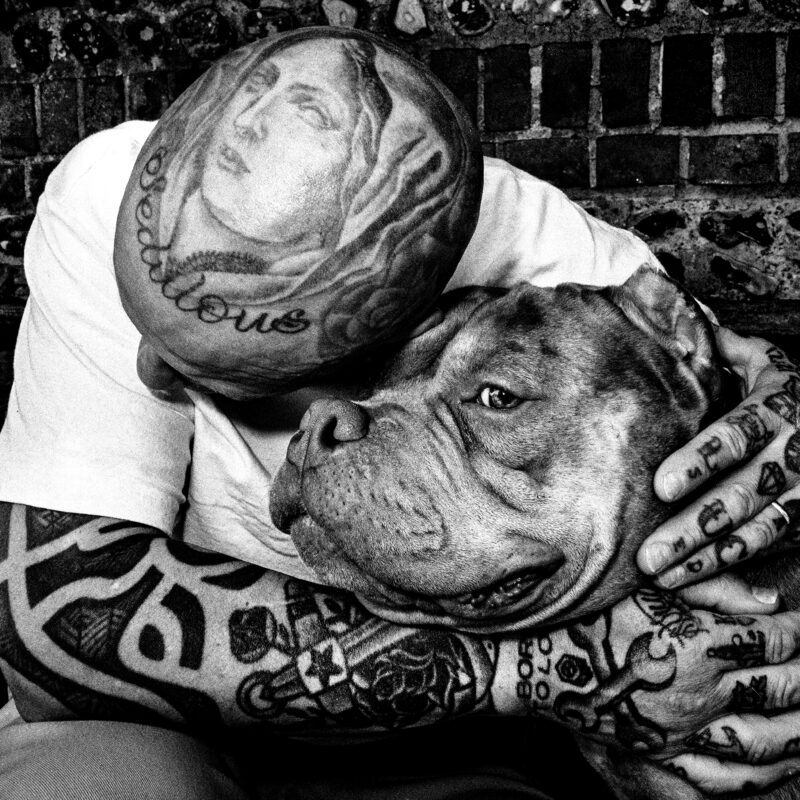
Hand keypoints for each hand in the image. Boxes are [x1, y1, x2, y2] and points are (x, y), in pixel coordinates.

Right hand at [521, 589, 799, 793]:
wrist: (536, 661)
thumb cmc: (587, 614)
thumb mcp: (645, 583)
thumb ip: (710, 586)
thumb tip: (769, 600)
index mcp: (699, 641)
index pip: (774, 639)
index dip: (797, 630)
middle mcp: (701, 690)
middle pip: (782, 690)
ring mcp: (685, 729)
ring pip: (765, 742)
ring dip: (799, 733)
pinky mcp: (664, 754)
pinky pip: (725, 777)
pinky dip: (760, 776)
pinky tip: (776, 767)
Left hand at [637, 329, 799, 587]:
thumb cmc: (790, 392)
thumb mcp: (767, 362)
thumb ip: (726, 350)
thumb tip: (685, 320)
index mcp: (775, 409)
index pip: (735, 437)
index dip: (699, 462)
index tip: (660, 486)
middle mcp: (791, 454)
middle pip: (740, 495)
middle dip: (693, 526)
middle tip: (649, 552)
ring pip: (754, 530)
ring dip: (706, 556)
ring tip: (659, 572)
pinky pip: (768, 546)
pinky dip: (729, 566)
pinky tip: (689, 578)